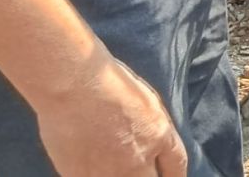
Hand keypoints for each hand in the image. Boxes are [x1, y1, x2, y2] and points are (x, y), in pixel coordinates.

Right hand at [35, 48, 185, 176]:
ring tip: (112, 166)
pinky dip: (94, 176)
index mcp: (159, 135)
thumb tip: (153, 142)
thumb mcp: (145, 100)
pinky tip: (90, 167)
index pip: (176, 166)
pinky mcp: (81, 176)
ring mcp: (109, 171)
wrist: (72, 85)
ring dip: (121, 176)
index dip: (174, 176)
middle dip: (148, 176)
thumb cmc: (107, 80)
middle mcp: (138, 159)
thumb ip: (153, 127)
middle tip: (138, 170)